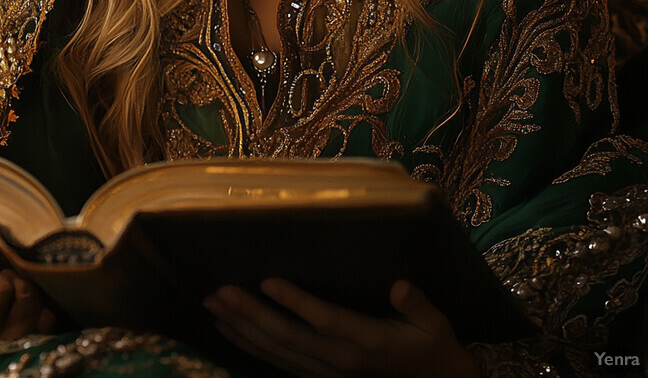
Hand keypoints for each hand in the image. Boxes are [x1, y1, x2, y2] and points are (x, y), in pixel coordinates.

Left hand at [202, 278, 480, 377]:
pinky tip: (229, 329)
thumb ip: (417, 306)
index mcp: (367, 343)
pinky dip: (250, 345)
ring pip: (277, 352)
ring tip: (213, 305)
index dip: (295, 303)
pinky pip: (278, 362)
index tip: (267, 281)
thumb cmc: (433, 348)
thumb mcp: (435, 326)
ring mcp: (325, 372)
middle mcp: (340, 360)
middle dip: (251, 315)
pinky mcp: (318, 375)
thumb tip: (400, 286)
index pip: (324, 321)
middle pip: (288, 339)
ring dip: (243, 328)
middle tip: (219, 292)